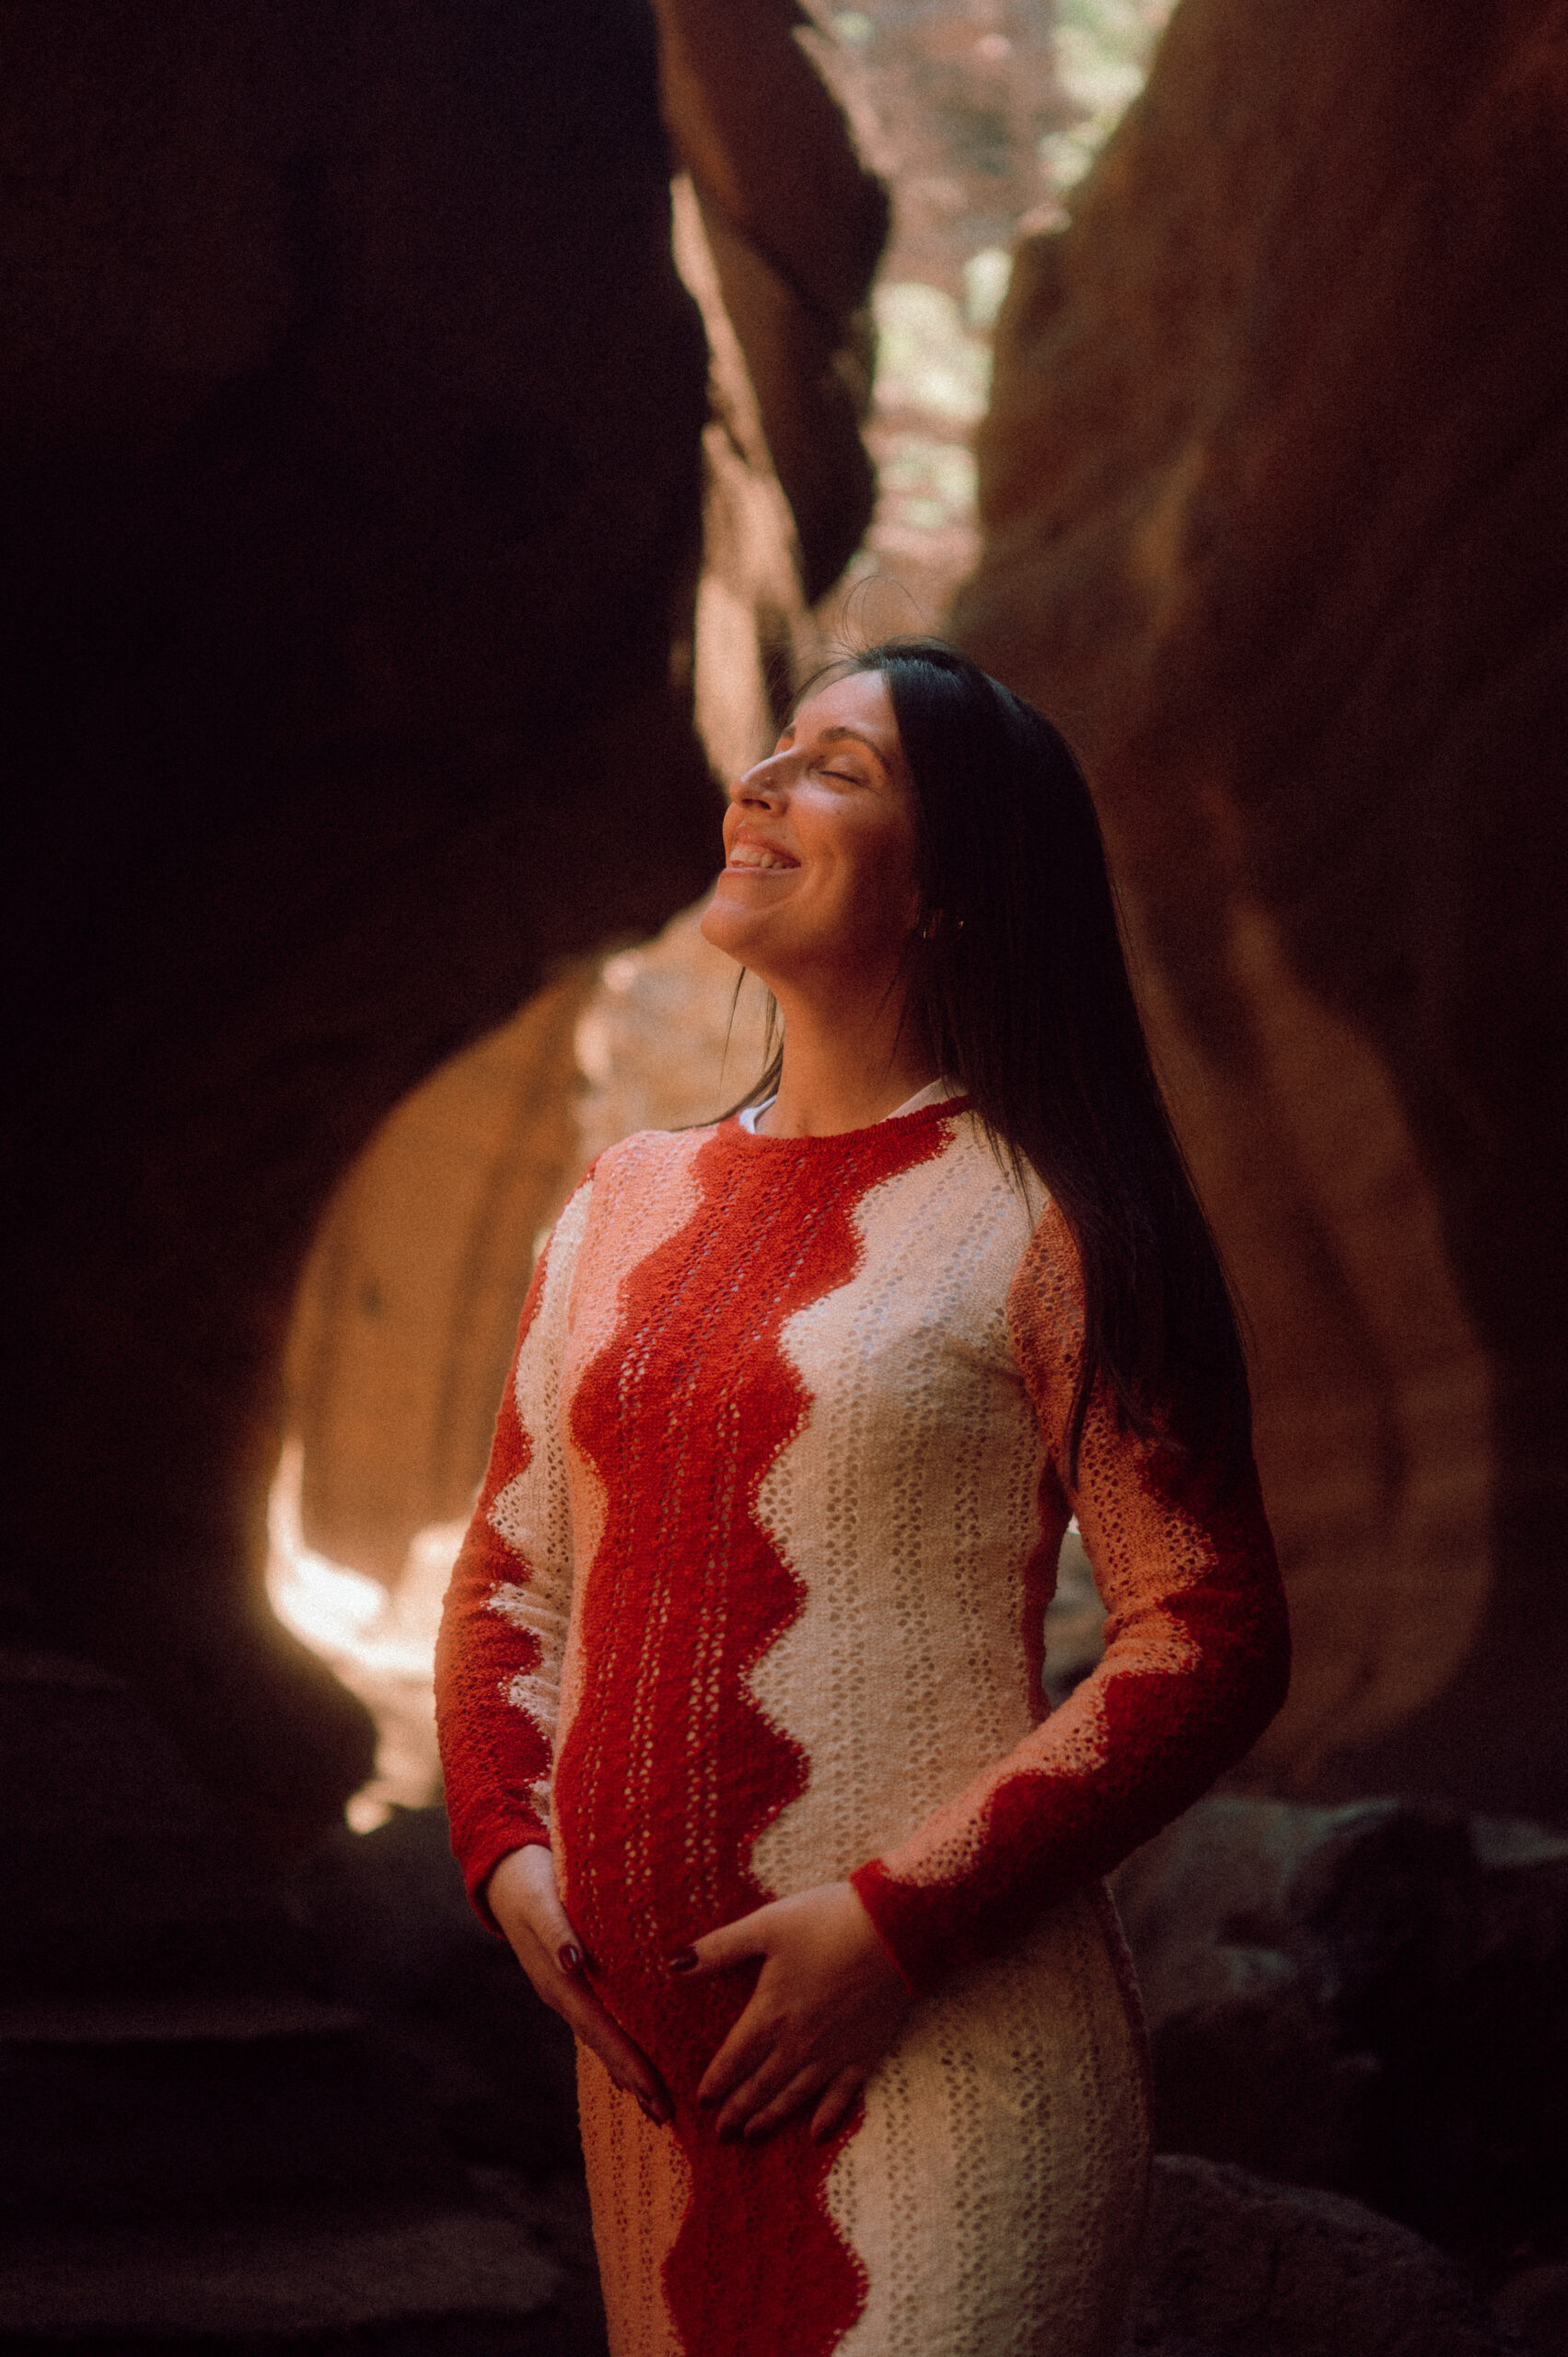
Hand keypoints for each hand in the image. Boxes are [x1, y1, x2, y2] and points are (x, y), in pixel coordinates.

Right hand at [487, 1844, 671, 2126]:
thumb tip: (573, 1963)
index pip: (601, 2031)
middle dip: (634, 2080)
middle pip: (603, 2045)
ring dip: (627, 2069)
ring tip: (655, 2102)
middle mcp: (561, 1993)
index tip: (656, 2093)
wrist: (505, 1868)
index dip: (628, 2063)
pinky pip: (598, 2020)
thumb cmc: (530, 1880)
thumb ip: (557, 1932)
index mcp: (559, 1982)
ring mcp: (564, 1989)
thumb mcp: (541, 1901)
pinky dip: (616, 2045)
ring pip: (601, 2037)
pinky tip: (631, 2060)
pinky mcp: (570, 1978)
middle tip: (667, 2116)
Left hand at [678, 1880, 909, 2143]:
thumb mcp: (765, 1926)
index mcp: (770, 2012)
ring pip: (795, 2095)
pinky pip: (841, 2096)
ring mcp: (833, 2052)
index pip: (734, 2057)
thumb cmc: (826, 1922)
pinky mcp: (865, 2052)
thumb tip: (673, 1964)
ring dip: (771, 2118)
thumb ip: (719, 1949)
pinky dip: (827, 2117)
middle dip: (738, 2110)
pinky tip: (816, 2135)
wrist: (893, 1932)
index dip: (716, 2080)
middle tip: (721, 2133)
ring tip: (753, 2136)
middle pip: (761, 2084)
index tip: (703, 2100)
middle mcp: (798, 2043)